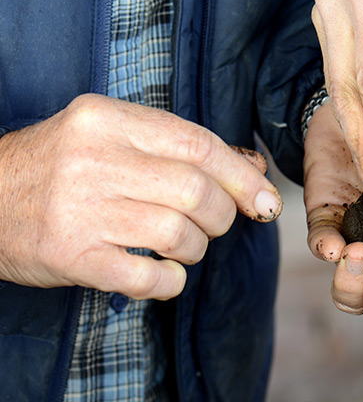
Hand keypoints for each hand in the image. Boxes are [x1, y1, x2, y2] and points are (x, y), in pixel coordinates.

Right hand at [0, 94, 281, 299]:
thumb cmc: (60, 168)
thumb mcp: (110, 137)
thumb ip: (178, 149)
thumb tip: (254, 169)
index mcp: (105, 119)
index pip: (198, 145)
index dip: (242, 177)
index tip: (265, 201)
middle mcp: (92, 159)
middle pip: (196, 192)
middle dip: (222, 216)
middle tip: (213, 224)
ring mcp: (80, 209)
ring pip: (178, 233)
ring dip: (196, 248)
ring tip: (181, 247)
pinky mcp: (72, 256)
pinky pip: (149, 277)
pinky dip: (171, 282)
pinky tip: (164, 274)